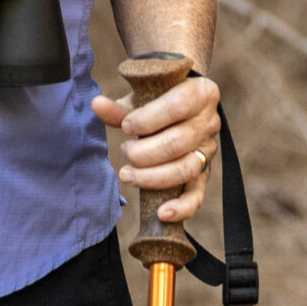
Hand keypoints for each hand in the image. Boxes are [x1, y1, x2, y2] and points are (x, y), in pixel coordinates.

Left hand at [90, 72, 220, 224]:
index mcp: (201, 92)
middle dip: (144, 152)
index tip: (126, 126)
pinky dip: (181, 207)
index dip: (148, 119)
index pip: (177, 106)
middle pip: (178, 142)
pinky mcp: (204, 174)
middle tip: (125, 151)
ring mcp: (208, 150)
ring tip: (127, 174)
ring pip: (185, 169)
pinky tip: (161, 213)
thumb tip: (96, 105)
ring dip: (152, 177)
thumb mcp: (142, 98)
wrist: (182, 106)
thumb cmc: (158, 100)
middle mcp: (210, 122)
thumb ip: (121, 107)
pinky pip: (197, 195)